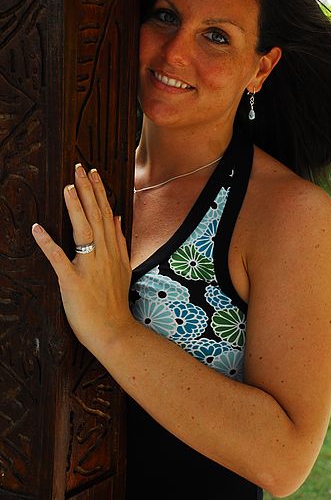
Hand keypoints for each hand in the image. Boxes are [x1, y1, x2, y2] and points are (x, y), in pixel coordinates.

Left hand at [32, 164, 132, 351]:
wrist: (114, 331)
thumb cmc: (115, 302)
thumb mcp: (124, 268)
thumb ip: (121, 242)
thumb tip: (118, 219)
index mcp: (114, 250)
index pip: (107, 214)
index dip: (99, 192)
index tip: (92, 173)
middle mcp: (104, 254)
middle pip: (96, 217)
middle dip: (87, 191)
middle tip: (78, 169)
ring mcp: (89, 267)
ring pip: (83, 232)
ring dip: (75, 209)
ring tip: (68, 187)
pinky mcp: (73, 282)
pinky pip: (59, 260)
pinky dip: (48, 244)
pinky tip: (37, 228)